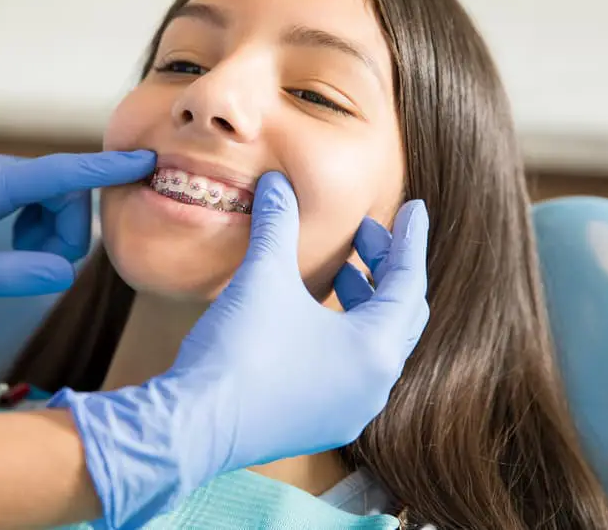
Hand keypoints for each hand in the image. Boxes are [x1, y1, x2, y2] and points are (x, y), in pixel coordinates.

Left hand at [0, 149, 155, 311]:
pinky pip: (28, 201)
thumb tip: (64, 273)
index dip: (105, 170)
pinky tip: (14, 250)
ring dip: (52, 231)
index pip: (59, 173)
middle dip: (69, 229)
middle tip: (46, 270)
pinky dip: (35, 226)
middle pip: (61, 189)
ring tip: (25, 264)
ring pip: (48, 196)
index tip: (146, 160)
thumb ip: (10, 274)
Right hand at [177, 172, 428, 471]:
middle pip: (399, 315)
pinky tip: (313, 317)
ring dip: (364, 304)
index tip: (414, 209)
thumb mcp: (263, 275)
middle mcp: (374, 387)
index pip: (410, 282)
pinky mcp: (320, 425)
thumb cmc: (238, 351)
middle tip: (365, 235)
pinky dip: (345, 336)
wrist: (193, 425)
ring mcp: (348, 412)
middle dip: (385, 269)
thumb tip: (277, 182)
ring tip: (339, 272)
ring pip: (375, 346)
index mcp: (375, 350)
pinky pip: (351, 373)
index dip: (410, 240)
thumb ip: (279, 224)